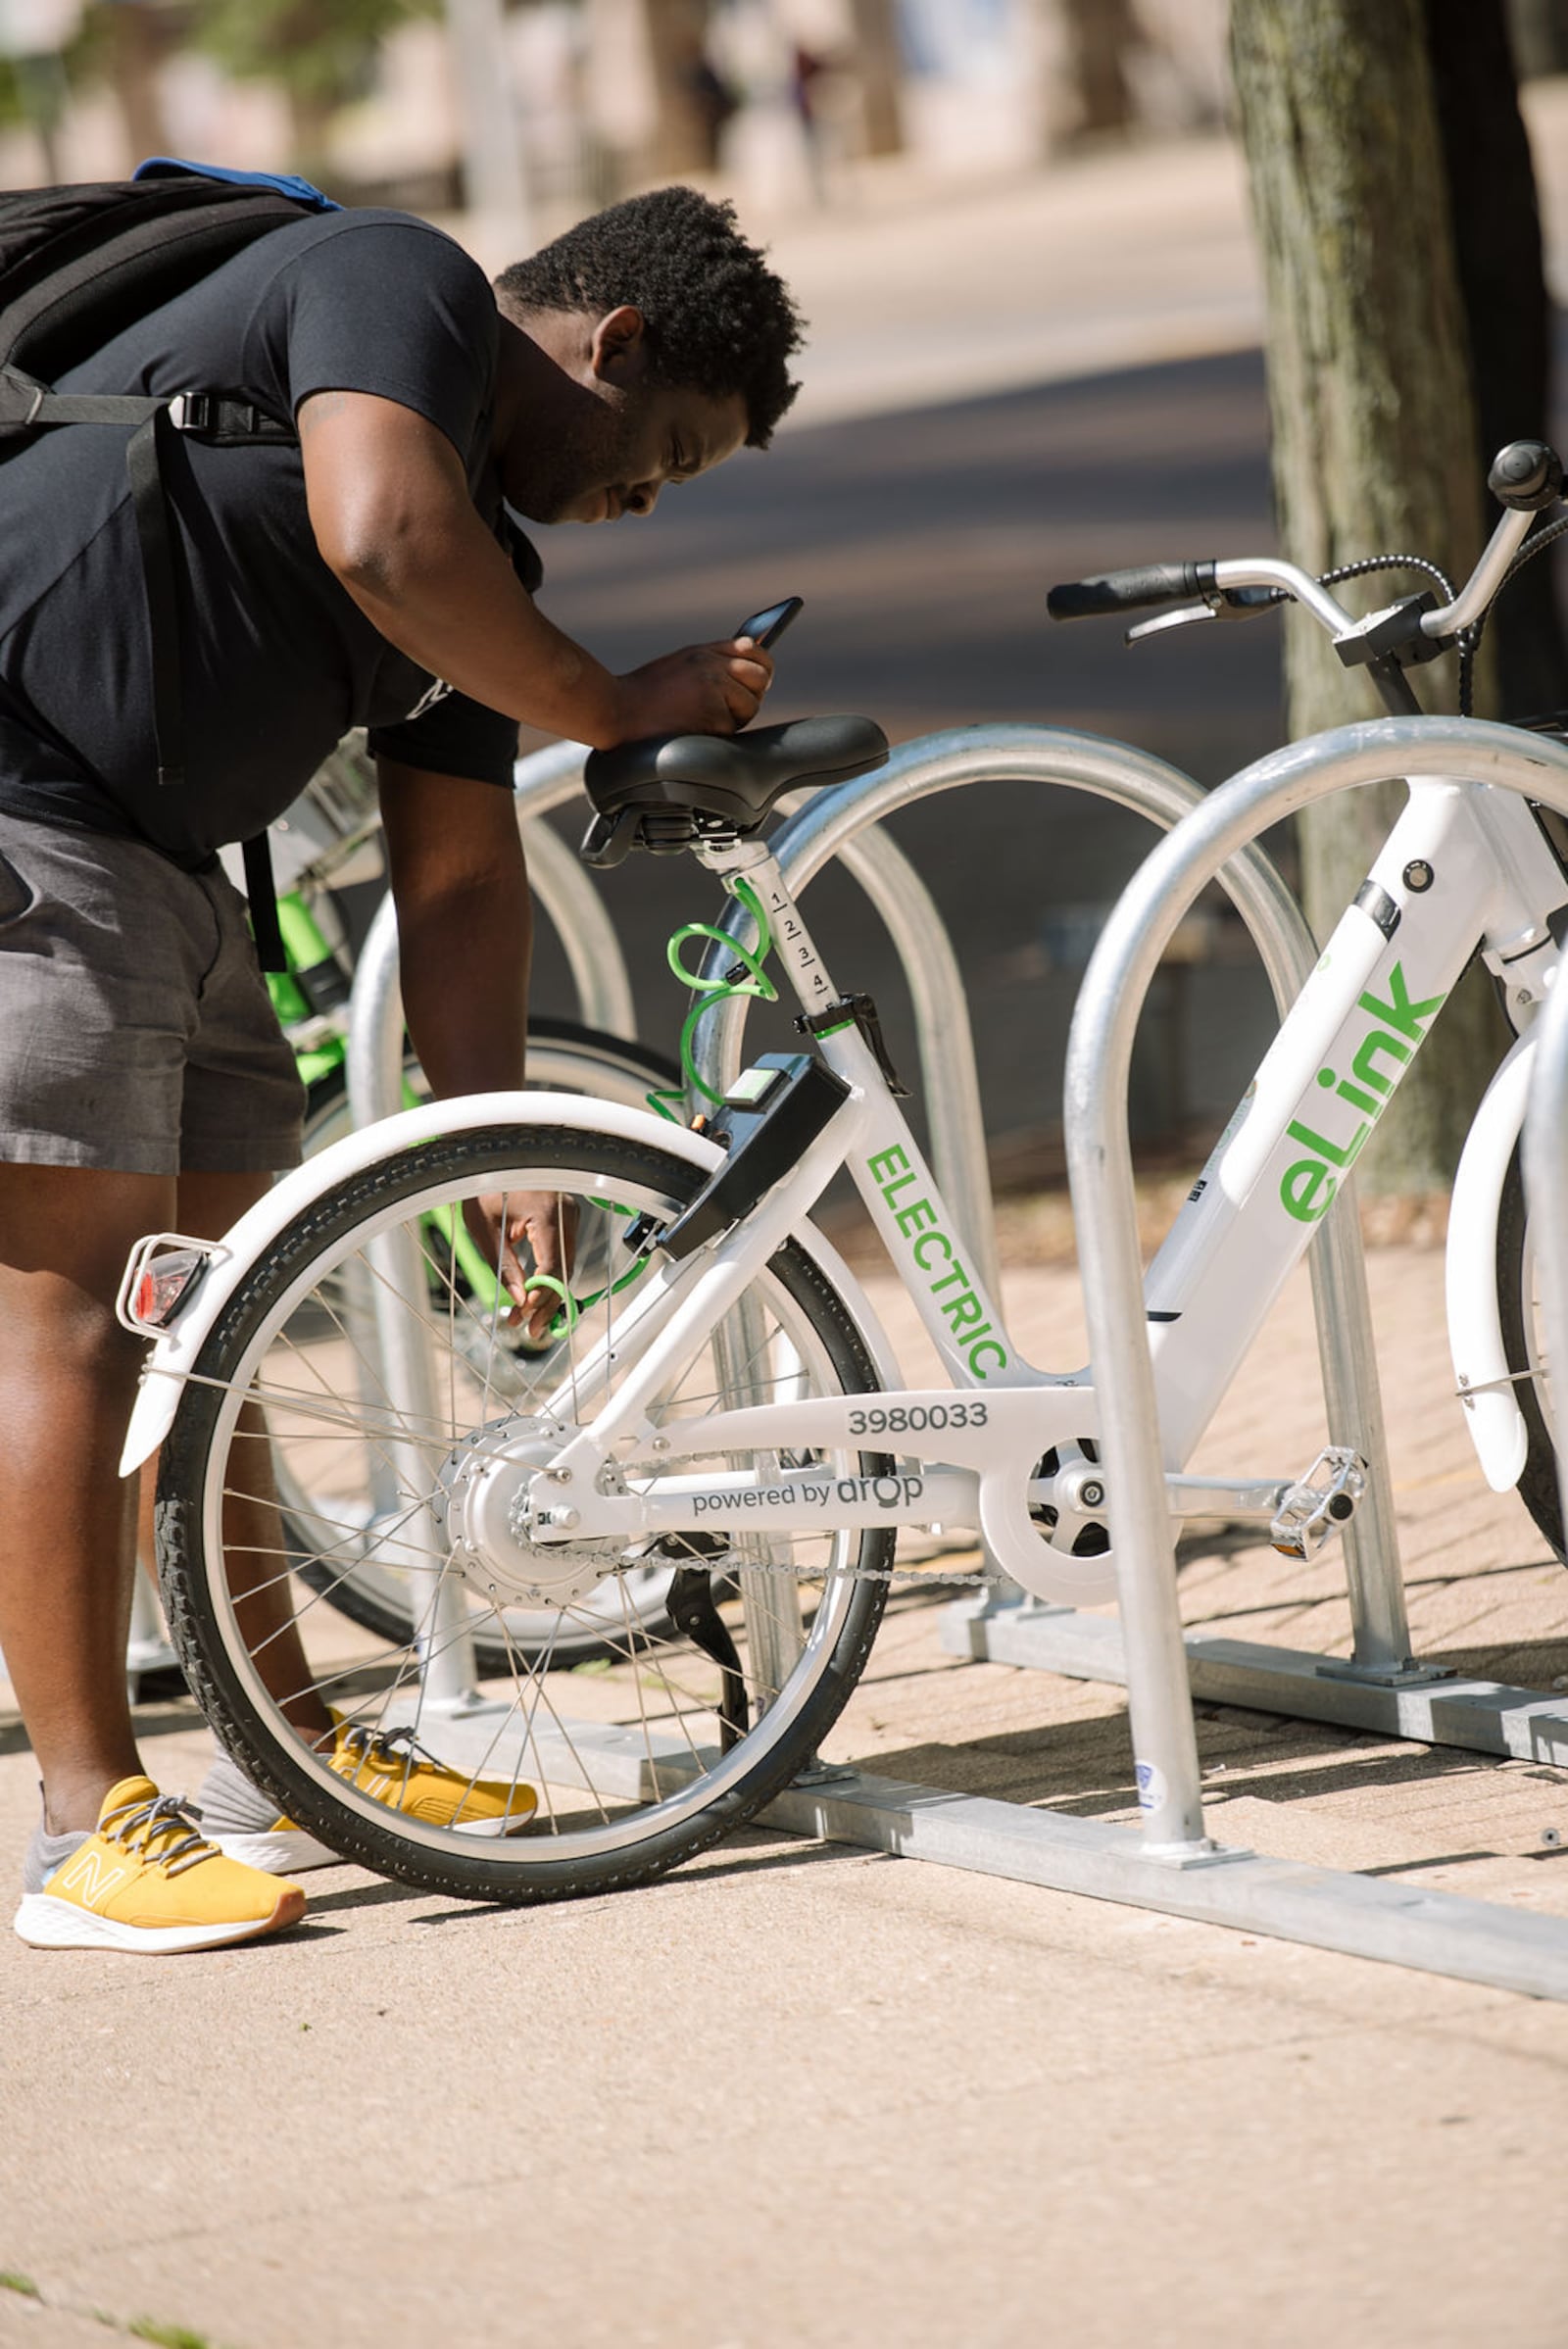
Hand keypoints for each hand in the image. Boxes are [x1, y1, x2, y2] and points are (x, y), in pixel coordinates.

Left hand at [462, 1189, 578, 1341]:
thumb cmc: (484, 1185)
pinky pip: (562, 1253)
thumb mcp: (486, 1229)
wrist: (492, 1154)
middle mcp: (566, 1215)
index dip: (541, 1296)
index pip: (553, 1268)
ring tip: (525, 1318)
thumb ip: (505, 1267)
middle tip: (529, 1330)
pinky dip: (549, 1274)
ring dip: (547, 1292)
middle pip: (564, 1271)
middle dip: (546, 1303)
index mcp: (548, 1215)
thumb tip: (520, 1300)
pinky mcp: (566, 1216)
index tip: (525, 1316)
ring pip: (565, 1265)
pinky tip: (533, 1294)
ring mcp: (570, 1214)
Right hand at [609, 637, 772, 740]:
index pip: (751, 649)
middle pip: (760, 678)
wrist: (615, 712)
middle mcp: (711, 665)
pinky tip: (693, 730)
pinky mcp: (714, 717)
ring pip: (750, 706)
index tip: (761, 676)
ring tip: (702, 719)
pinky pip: (733, 729)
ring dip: (733, 718)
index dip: (761, 665)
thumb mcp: (678, 667)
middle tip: (730, 707)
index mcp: (703, 652)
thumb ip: (711, 664)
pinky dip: (717, 735)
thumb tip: (749, 668)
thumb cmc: (643, 696)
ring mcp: (714, 690)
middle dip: (750, 695)